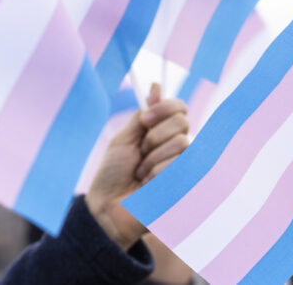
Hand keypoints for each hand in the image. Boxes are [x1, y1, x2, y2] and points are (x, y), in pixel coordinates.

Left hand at [86, 83, 188, 249]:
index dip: (165, 108)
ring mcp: (183, 167)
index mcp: (162, 134)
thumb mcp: (124, 138)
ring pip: (182, 143)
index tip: (144, 120)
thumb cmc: (112, 175)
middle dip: (155, 136)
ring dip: (153, 158)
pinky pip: (179, 165)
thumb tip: (156, 86)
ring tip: (141, 174)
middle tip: (140, 153)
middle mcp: (177, 148)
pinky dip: (157, 174)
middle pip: (183, 122)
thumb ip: (142, 114)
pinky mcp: (187, 185)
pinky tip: (149, 186)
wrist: (106, 207)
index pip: (180, 109)